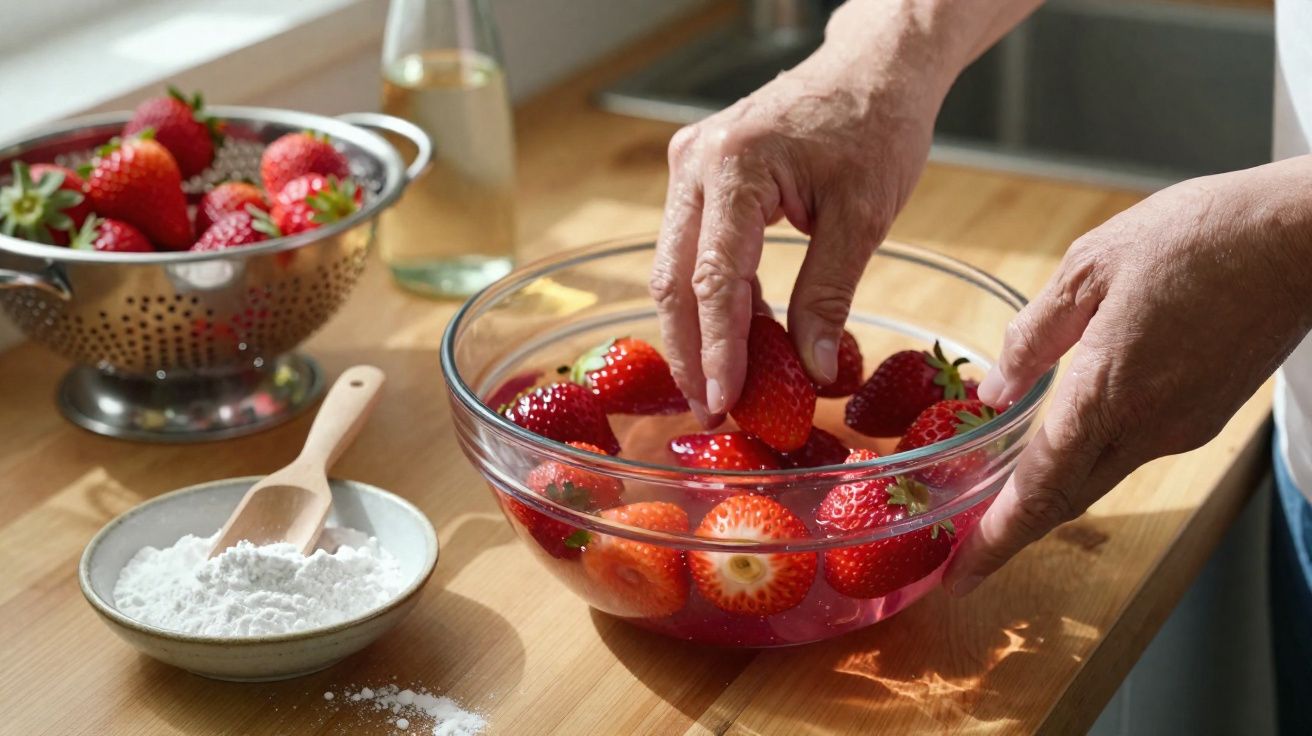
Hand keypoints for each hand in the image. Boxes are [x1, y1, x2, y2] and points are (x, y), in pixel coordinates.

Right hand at [649, 4, 959, 422]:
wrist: (872, 68)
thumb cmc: (875, 126)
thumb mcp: (862, 217)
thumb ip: (829, 296)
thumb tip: (814, 372)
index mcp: (734, 165)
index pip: (714, 279)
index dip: (717, 350)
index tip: (724, 404)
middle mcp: (695, 163)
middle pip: (674, 280)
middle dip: (692, 353)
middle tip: (714, 413)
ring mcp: (690, 167)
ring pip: (676, 270)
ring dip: (699, 331)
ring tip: (727, 388)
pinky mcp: (699, 178)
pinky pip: (695, 251)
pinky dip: (716, 299)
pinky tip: (742, 340)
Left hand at [943, 156, 1311, 595]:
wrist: (1302, 237)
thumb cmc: (1198, 237)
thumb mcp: (1090, 267)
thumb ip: (1035, 335)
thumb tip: (994, 387)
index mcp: (1109, 392)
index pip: (1040, 488)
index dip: (996, 539)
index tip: (961, 575)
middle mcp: (1149, 427)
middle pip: (1068, 500)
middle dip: (1013, 533)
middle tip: (965, 553)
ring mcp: (1184, 427)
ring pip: (1101, 476)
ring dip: (1052, 492)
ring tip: (1002, 493)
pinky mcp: (1207, 416)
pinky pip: (1135, 449)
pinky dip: (1092, 457)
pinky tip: (1071, 435)